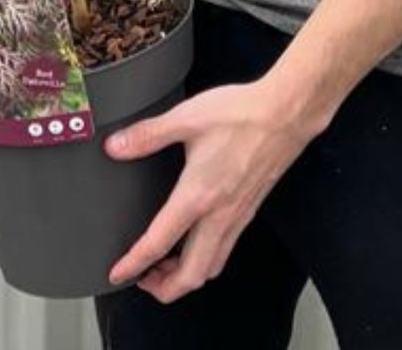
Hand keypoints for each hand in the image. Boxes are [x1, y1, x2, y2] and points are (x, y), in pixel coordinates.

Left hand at [104, 78, 312, 302]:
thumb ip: (148, 135)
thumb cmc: (241, 114)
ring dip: (187, 276)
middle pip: (191, 275)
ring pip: (211, 267)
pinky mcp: (250, 209)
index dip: (133, 264)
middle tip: (143, 278)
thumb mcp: (186, 118)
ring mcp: (237, 216)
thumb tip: (116, 146)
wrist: (285, 113)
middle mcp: (219, 215)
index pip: (158, 243)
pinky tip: (198, 239)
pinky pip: (226, 249)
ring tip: (167, 265)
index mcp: (197, 196)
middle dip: (164, 288)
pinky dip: (207, 259)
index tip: (117, 274)